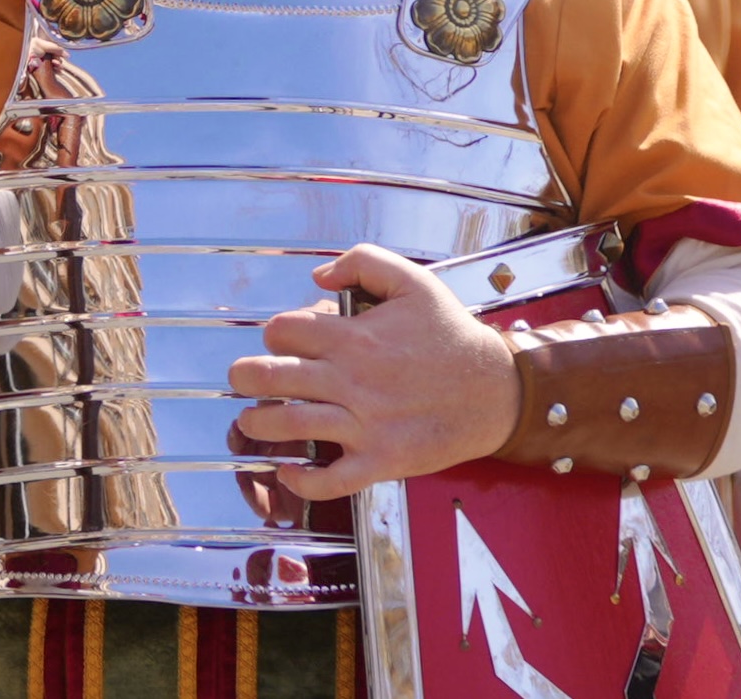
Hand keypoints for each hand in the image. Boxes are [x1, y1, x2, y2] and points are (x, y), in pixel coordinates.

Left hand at [225, 244, 515, 497]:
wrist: (498, 390)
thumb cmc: (452, 336)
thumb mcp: (413, 280)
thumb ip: (362, 262)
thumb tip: (317, 277)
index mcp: (354, 337)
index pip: (283, 331)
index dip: (275, 333)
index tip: (284, 342)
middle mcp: (353, 380)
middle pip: (271, 377)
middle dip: (244, 377)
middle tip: (243, 379)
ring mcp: (366, 424)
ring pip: (290, 426)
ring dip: (258, 424)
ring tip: (252, 421)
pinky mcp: (382, 461)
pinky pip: (331, 479)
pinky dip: (303, 479)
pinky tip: (290, 469)